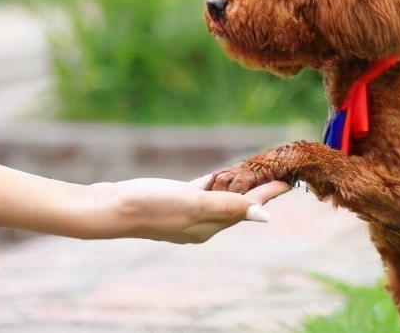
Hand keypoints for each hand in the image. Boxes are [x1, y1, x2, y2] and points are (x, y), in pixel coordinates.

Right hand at [96, 176, 289, 243]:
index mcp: (209, 226)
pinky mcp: (173, 199)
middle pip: (238, 203)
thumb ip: (228, 207)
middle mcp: (201, 222)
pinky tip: (220, 175)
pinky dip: (214, 183)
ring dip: (239, 185)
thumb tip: (264, 216)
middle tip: (280, 173)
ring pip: (221, 197)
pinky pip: (202, 190)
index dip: (268, 194)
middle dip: (259, 190)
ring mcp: (187, 211)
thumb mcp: (193, 205)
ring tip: (258, 172)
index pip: (247, 208)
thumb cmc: (152, 206)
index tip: (288, 180)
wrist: (112, 207)